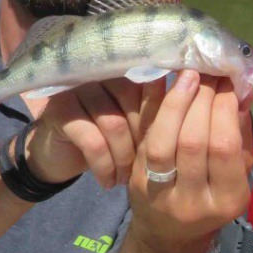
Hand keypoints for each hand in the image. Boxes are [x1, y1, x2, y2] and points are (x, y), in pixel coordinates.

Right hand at [25, 76, 166, 189]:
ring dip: (124, 158)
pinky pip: (93, 141)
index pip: (153, 86)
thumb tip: (194, 116)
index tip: (171, 148)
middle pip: (135, 105)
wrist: (58, 156)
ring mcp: (78, 88)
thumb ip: (156, 115)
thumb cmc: (106, 139)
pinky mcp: (60, 110)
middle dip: (143, 143)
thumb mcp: (134, 128)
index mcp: (125, 70)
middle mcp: (102, 72)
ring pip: (115, 125)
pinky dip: (104, 166)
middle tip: (147, 170)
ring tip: (126, 179)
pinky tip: (108, 182)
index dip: (164, 118)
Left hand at [128, 70, 252, 246]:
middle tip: (206, 73)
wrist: (169, 233)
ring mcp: (162, 197)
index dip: (224, 108)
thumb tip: (241, 89)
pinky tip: (165, 92)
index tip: (227, 82)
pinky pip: (146, 144)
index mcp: (228, 200)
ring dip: (176, 103)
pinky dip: (156, 114)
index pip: (224, 147)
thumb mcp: (236, 172)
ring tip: (187, 76)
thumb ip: (240, 133)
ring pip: (164, 143)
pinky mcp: (137, 186)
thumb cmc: (211, 196)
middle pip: (194, 142)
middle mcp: (195, 203)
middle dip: (201, 100)